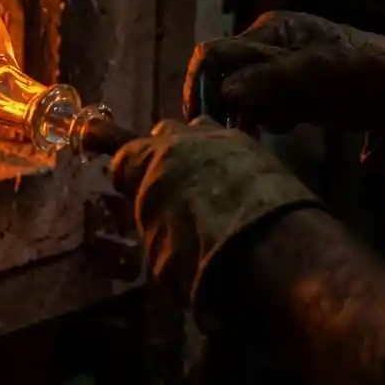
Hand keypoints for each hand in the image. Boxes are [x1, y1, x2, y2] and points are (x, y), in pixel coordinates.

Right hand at [110, 117, 320, 331]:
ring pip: (202, 130)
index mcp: (148, 161)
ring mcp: (224, 139)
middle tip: (166, 179)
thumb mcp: (160, 253)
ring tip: (207, 178)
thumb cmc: (196, 253)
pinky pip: (236, 148)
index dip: (119, 164)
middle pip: (165, 132)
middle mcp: (183, 140)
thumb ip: (155, 228)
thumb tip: (161, 230)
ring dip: (199, 148)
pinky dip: (232, 164)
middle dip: (162, 151)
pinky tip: (240, 188)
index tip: (116, 171)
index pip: (122, 151)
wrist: (267, 244)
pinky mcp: (259, 150)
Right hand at [184, 11, 384, 132]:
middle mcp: (268, 47)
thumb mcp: (319, 69)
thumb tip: (225, 92)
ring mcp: (278, 72)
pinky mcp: (290, 95)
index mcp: (271, 30)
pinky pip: (262, 110)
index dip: (203, 84)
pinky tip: (289, 123)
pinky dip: (268, 121)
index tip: (205, 118)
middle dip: (230, 104)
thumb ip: (271, 77)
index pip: (215, 53)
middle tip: (243, 128)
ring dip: (252, 115)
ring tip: (279, 123)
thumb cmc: (366, 69)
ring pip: (241, 98)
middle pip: (224, 78)